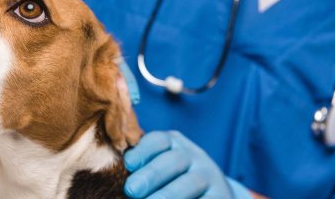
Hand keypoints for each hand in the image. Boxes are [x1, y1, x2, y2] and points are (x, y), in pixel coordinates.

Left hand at [123, 131, 250, 198]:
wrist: (212, 196)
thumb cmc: (171, 182)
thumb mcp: (159, 169)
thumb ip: (139, 169)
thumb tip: (114, 178)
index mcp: (174, 144)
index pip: (159, 140)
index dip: (143, 150)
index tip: (128, 164)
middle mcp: (195, 156)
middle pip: (174, 160)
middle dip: (151, 175)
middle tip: (131, 190)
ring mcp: (210, 177)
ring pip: (190, 182)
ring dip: (167, 194)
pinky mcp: (220, 195)